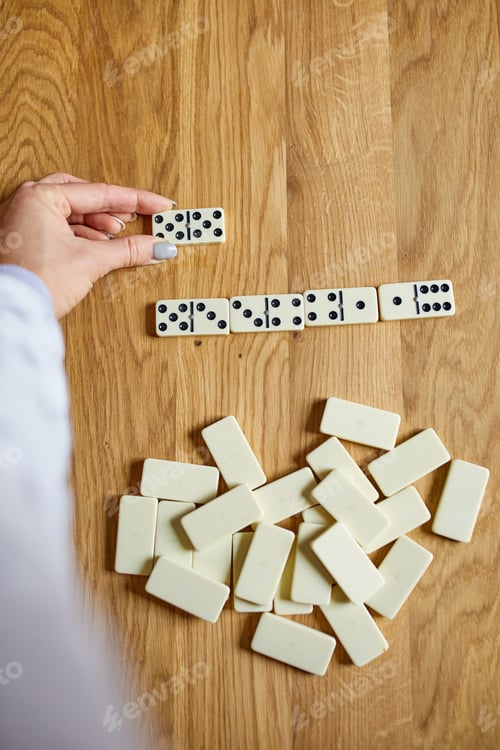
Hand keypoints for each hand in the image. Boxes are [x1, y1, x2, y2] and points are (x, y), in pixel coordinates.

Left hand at [0, 172, 176, 316]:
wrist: (11, 312)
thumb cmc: (34, 281)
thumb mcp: (90, 261)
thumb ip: (127, 250)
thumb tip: (156, 247)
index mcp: (40, 196)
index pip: (100, 193)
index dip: (136, 200)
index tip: (159, 205)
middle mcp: (28, 202)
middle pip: (85, 198)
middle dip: (113, 211)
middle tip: (137, 220)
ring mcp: (25, 221)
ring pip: (72, 213)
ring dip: (98, 226)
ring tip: (119, 239)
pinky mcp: (26, 240)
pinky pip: (61, 228)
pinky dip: (83, 236)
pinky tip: (98, 248)